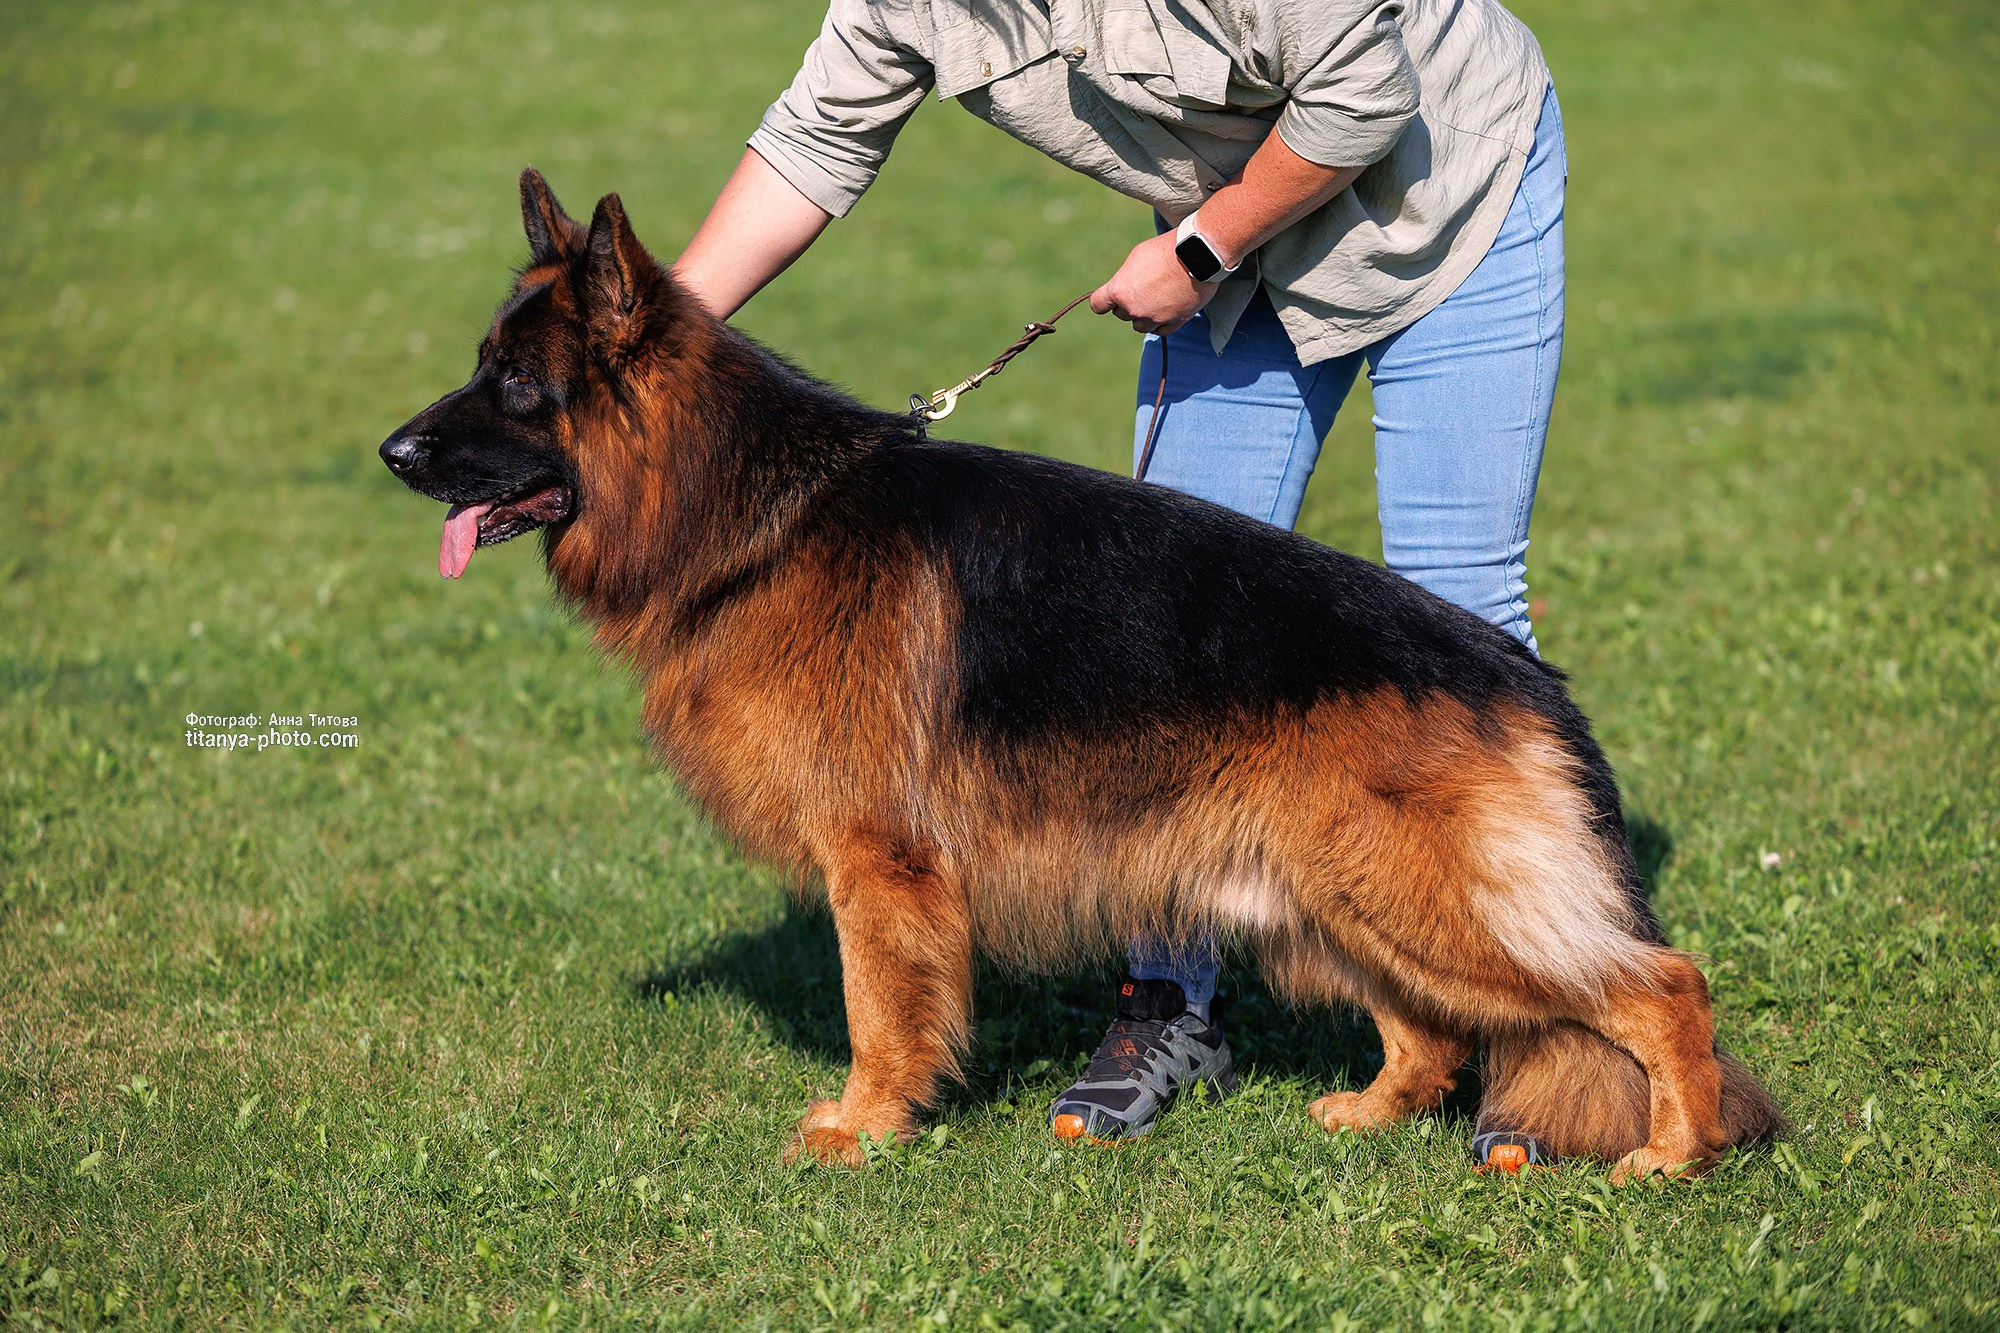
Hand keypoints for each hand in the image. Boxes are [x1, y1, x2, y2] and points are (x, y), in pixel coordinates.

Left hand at [1089, 230, 1219, 335]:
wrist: (1197, 255)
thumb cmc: (1165, 250)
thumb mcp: (1136, 257)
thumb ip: (1126, 278)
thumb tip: (1124, 287)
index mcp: (1119, 291)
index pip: (1098, 305)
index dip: (1103, 301)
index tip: (1108, 299)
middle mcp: (1133, 309)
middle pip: (1121, 314)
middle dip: (1128, 304)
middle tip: (1143, 289)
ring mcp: (1154, 318)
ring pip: (1140, 325)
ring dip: (1144, 316)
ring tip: (1156, 300)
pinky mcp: (1174, 323)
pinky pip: (1160, 330)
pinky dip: (1161, 322)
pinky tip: (1166, 310)